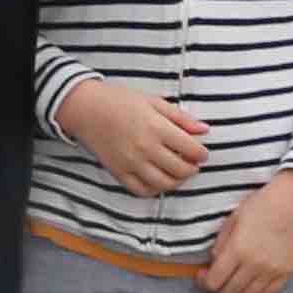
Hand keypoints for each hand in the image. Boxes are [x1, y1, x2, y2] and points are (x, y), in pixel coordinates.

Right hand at [59, 75, 207, 197]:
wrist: (87, 110)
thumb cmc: (122, 102)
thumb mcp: (154, 102)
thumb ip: (181, 118)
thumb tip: (205, 130)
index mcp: (157, 127)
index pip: (191, 149)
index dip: (202, 154)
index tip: (202, 152)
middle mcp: (146, 148)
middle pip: (181, 169)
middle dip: (193, 168)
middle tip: (193, 163)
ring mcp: (131, 163)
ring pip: (164, 184)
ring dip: (177, 181)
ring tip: (179, 172)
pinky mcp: (119, 172)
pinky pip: (142, 190)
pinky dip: (155, 189)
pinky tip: (159, 179)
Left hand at [200, 171, 292, 292]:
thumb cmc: (262, 205)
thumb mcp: (233, 219)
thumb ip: (220, 244)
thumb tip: (214, 263)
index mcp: (237, 250)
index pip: (213, 281)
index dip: (203, 281)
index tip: (203, 274)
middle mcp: (254, 265)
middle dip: (218, 287)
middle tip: (218, 276)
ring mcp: (272, 271)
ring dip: (236, 291)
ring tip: (235, 279)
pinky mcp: (286, 272)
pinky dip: (256, 292)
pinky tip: (252, 280)